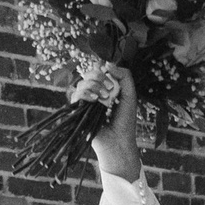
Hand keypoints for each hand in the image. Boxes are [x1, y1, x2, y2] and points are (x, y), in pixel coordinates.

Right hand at [86, 65, 141, 179]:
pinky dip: (85, 94)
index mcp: (105, 87)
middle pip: (88, 73)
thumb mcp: (130, 95)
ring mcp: (85, 102)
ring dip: (94, 86)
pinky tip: (94, 100)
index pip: (98, 69)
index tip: (110, 77)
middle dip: (98, 77)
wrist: (119, 141)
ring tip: (105, 98)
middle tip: (109, 89)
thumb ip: (124, 76)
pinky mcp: (78, 111)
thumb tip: (108, 63)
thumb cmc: (125, 121)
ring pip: (81, 83)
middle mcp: (94, 92)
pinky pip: (74, 95)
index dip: (102, 69)